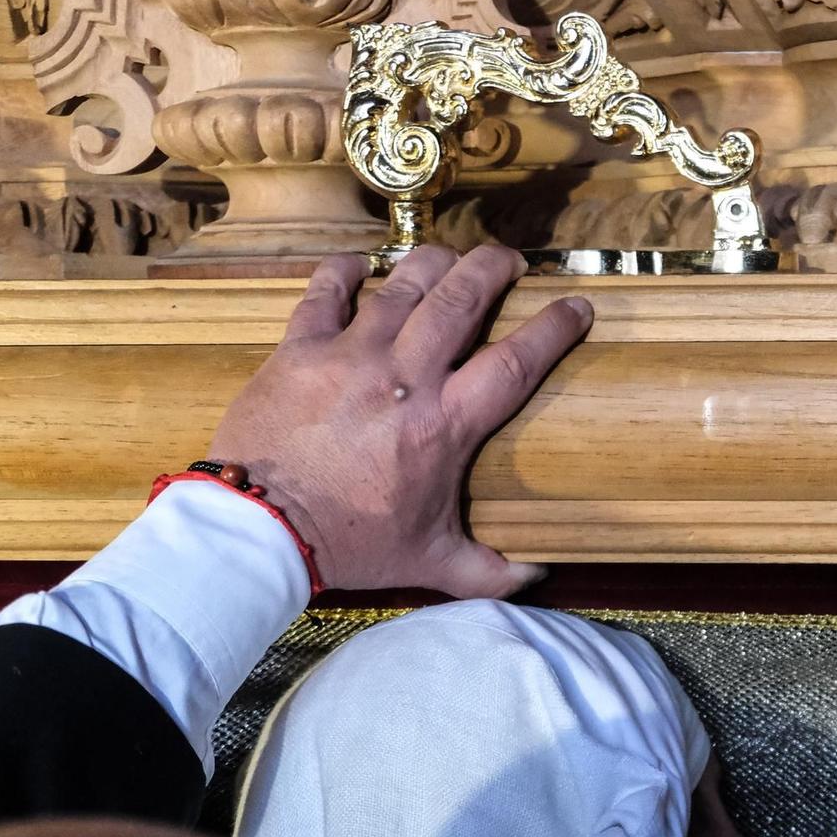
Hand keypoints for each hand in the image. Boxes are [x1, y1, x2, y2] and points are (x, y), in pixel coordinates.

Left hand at [208, 244, 591, 597]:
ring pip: (403, 284)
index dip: (554, 328)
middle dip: (493, 268)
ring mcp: (350, 355)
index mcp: (444, 424)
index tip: (577, 306)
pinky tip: (360, 265)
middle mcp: (404, 377)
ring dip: (432, 262)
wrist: (259, 530)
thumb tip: (535, 579)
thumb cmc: (348, 543)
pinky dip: (345, 271)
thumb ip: (486, 569)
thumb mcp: (427, 561)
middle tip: (508, 259)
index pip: (515, 362)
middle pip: (462, 298)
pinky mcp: (300, 349)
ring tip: (449, 257)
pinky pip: (325, 291)